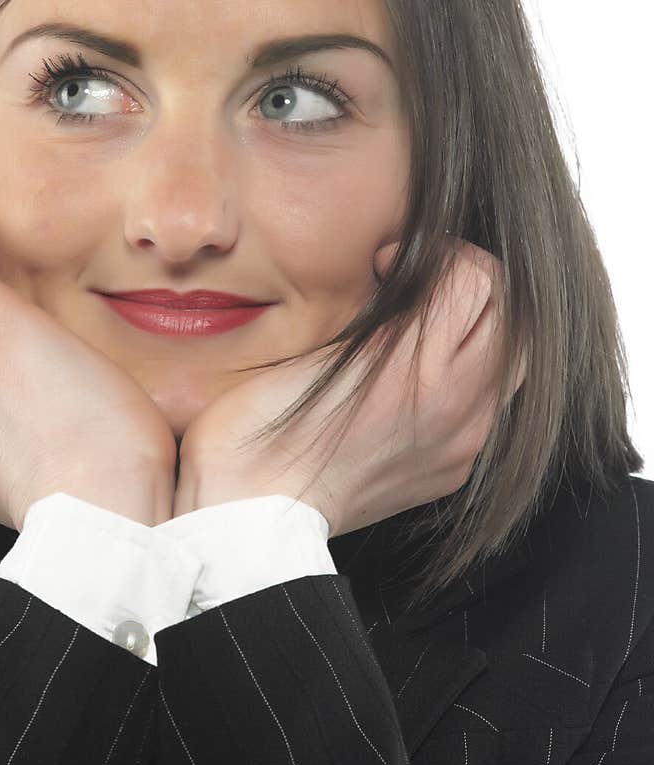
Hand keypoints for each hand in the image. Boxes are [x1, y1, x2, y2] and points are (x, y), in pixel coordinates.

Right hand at [174, 238, 526, 536]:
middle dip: (469, 285)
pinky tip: (415, 382)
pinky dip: (465, 380)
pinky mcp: (451, 471)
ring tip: (424, 329)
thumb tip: (411, 268)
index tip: (385, 262)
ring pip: (511, 363)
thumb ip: (386, 303)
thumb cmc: (266, 422)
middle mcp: (458, 409)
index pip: (477, 277)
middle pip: (511, 315)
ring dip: (477, 332)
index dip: (432, 252)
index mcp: (422, 368)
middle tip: (417, 284)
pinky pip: (486, 410)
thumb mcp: (325, 343)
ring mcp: (460, 445)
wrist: (253, 513)